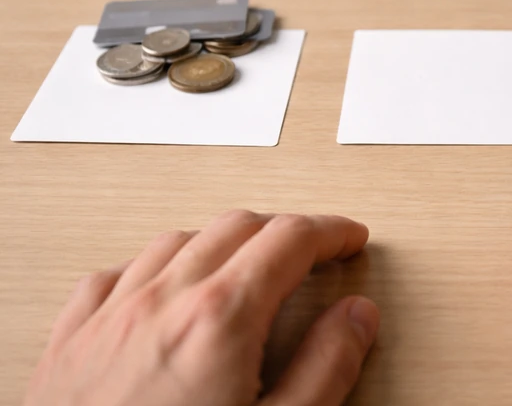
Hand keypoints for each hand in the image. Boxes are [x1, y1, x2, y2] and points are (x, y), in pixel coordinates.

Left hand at [24, 211, 378, 405]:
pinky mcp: (71, 342)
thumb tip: (356, 318)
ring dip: (224, 242)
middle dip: (285, 232)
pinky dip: (155, 266)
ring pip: (178, 240)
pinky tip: (164, 287)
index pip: (291, 240)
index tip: (348, 239)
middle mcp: (162, 303)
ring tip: (247, 265)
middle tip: (314, 252)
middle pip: (238, 227)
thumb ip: (325, 369)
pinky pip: (117, 273)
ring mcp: (110, 318)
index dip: (331, 232)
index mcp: (220, 320)